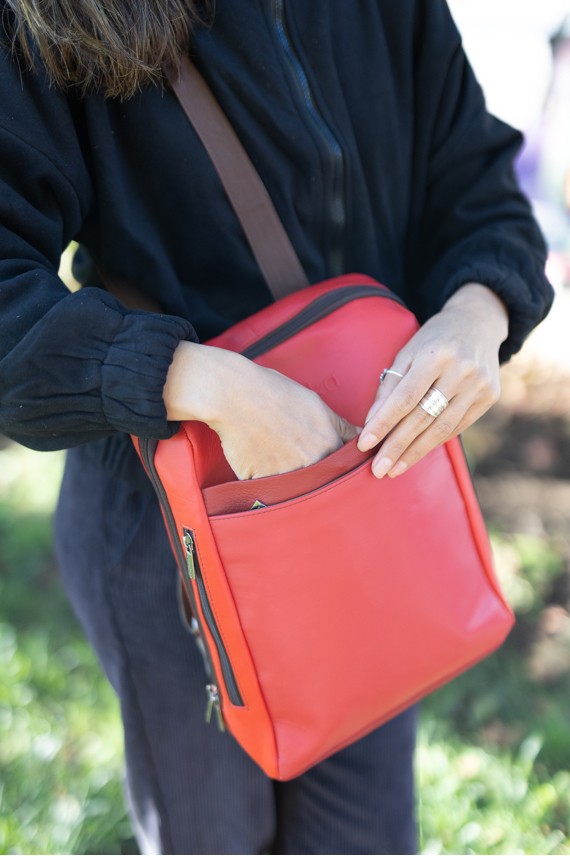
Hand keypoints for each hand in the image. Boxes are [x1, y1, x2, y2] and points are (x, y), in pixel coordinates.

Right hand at [164, 342, 357, 478]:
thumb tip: (361, 437)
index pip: (345, 468)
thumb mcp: (316, 403)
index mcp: (328, 444)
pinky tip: (262, 463)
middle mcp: (311, 463)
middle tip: (298, 460)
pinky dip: (268, 483)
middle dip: (316, 477)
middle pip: (322, 482)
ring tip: (279, 460)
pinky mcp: (262, 483)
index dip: (338, 467)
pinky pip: (270, 492)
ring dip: (294, 484)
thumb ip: (341, 426)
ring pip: (297, 491)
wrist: (234, 395)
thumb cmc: (274, 393)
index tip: (328, 463)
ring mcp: (287, 476)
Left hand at [357, 284, 508, 477]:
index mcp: (435, 355)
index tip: (365, 444)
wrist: (478, 323)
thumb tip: (371, 423)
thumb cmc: (433, 340)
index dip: (384, 423)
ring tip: (394, 469)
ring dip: (415, 452)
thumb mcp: (407, 353)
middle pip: (423, 417)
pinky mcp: (490, 396)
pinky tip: (416, 454)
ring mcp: (479, 385)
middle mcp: (461, 371)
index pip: (405, 398)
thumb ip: (389, 386)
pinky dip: (434, 442)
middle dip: (397, 446)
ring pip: (442, 428)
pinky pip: (458, 427)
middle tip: (378, 469)